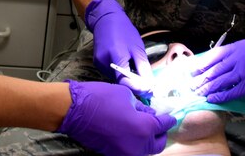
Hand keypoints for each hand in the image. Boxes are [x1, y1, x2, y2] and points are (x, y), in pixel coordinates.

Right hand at [57, 80, 175, 155]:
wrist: (74, 110)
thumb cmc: (100, 98)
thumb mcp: (126, 96)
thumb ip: (142, 107)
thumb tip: (150, 114)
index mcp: (144, 128)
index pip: (164, 125)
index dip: (168, 119)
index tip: (170, 116)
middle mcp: (138, 146)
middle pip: (158, 144)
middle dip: (160, 133)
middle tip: (157, 122)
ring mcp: (125, 153)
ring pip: (145, 150)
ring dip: (147, 140)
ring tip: (142, 126)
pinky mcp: (114, 155)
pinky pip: (131, 151)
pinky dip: (134, 144)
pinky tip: (130, 132)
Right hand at [84, 0, 152, 94]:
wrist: (106, 19)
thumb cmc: (124, 31)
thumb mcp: (138, 48)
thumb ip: (143, 67)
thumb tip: (150, 84)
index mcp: (116, 56)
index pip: (126, 81)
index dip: (138, 88)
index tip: (150, 90)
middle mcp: (105, 62)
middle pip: (120, 82)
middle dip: (135, 85)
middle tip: (148, 84)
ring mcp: (99, 63)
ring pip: (116, 79)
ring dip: (127, 79)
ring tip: (137, 73)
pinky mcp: (97, 63)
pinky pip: (111, 74)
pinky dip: (120, 74)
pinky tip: (126, 67)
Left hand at [190, 39, 244, 102]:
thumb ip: (231, 59)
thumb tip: (207, 67)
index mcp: (239, 46)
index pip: (216, 54)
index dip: (202, 63)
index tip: (191, 70)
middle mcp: (242, 55)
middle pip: (217, 67)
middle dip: (202, 78)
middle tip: (191, 85)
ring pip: (222, 80)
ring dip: (208, 88)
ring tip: (198, 93)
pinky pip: (232, 91)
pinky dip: (220, 96)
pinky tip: (212, 99)